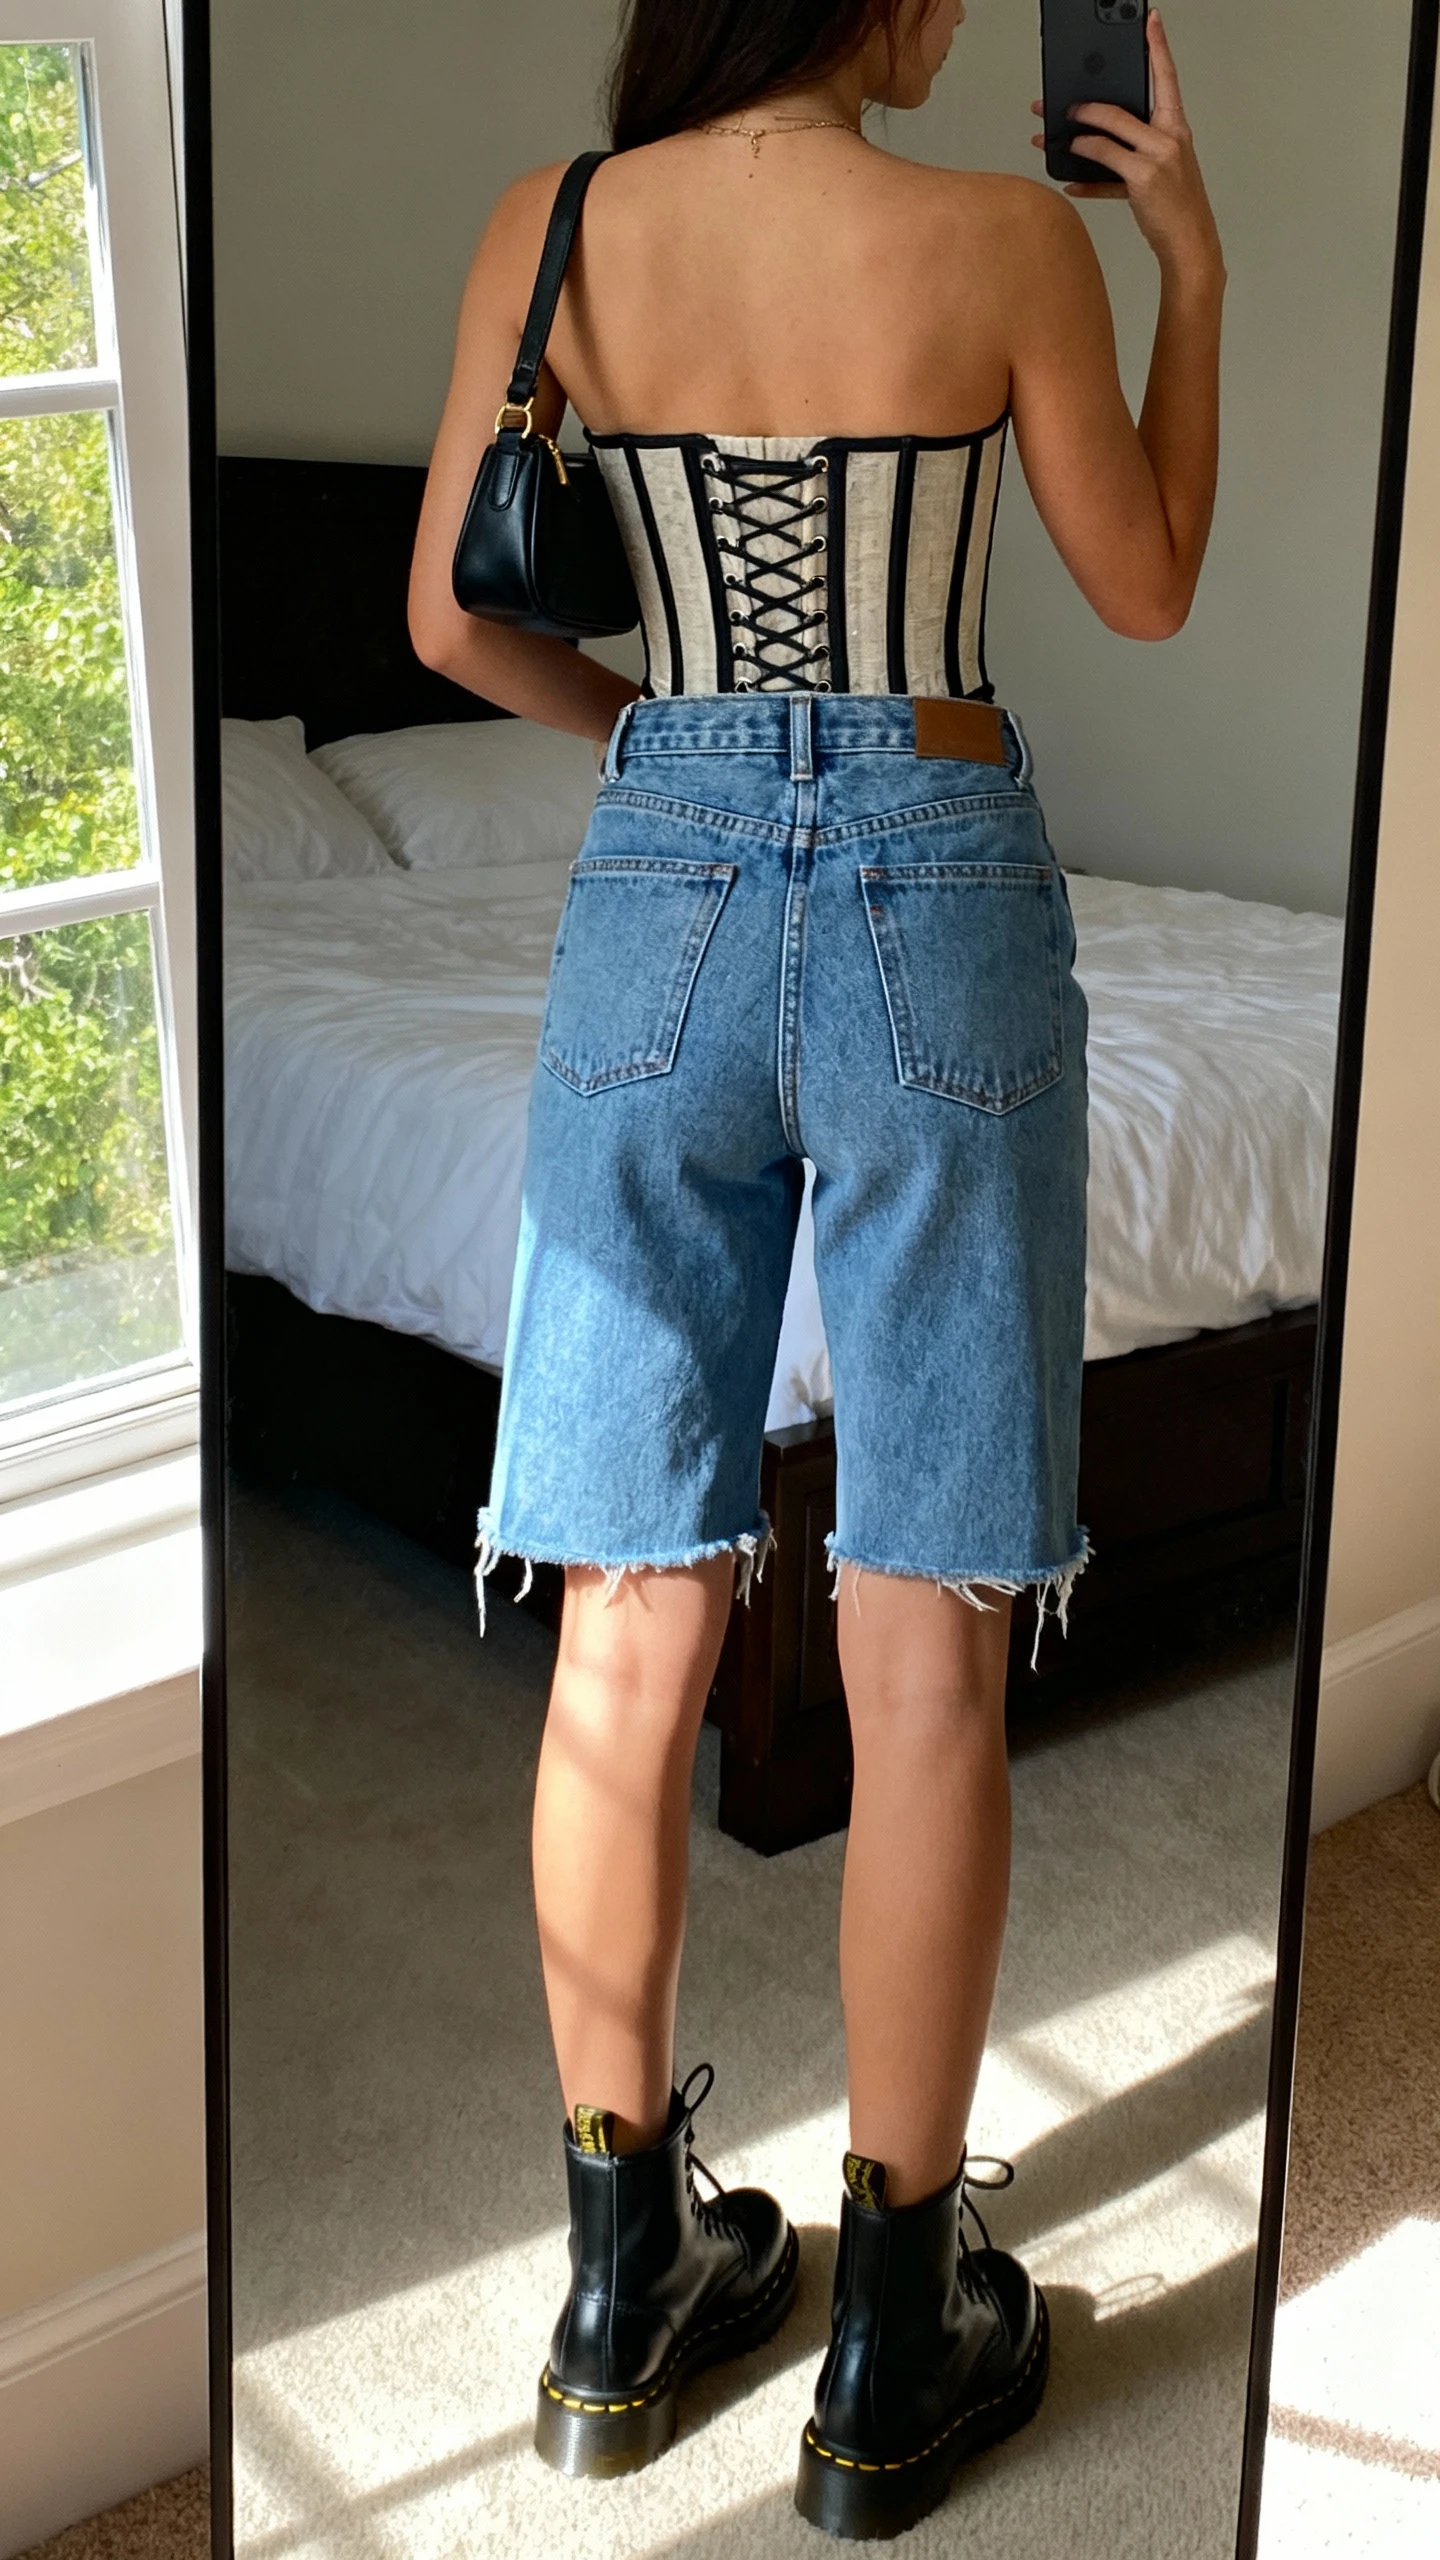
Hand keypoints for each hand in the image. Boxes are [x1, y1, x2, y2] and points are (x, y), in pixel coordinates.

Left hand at [1030, 12, 1221, 284]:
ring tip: (1054, 140)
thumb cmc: (1176, 206)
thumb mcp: (1164, 168)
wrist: (1191, 242)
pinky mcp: (1142, 178)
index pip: (1167, 78)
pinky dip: (1082, 176)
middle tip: (1061, 106)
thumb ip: (1137, 148)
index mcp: (1176, 127)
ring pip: (1106, 133)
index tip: (1149, 20)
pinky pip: (1102, 164)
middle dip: (1084, 106)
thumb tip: (1096, 141)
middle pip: (1119, 108)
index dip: (1157, 46)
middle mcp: (1169, 135)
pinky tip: (1068, 182)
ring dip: (1075, 137)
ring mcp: (1156, 156)